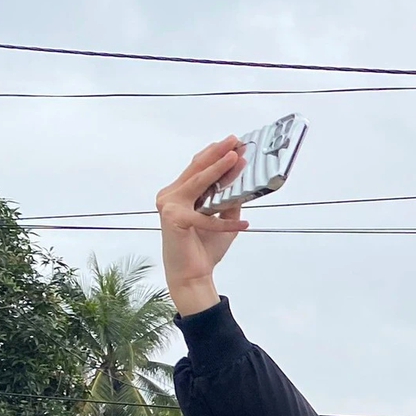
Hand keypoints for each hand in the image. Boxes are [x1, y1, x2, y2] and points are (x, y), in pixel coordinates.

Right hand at [156, 138, 251, 315]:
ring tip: (237, 158)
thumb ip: (229, 201)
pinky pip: (207, 217)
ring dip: (220, 169)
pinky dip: (227, 224)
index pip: (198, 169)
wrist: (192, 275)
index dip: (216, 155)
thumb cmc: (204, 248)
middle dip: (218, 153)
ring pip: (199, 183)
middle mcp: (170, 195)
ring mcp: (169, 206)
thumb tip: (243, 181)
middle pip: (197, 169)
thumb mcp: (223, 220)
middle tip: (235, 140)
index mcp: (179, 193)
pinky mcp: (175, 219)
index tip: (234, 143)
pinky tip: (246, 225)